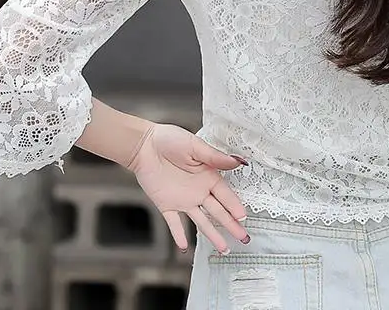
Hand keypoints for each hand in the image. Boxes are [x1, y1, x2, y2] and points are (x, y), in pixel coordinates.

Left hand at [129, 123, 249, 253]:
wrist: (144, 145)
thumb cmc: (170, 140)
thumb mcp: (195, 146)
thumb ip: (215, 157)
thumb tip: (238, 161)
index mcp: (208, 176)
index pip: (225, 195)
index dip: (235, 206)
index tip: (244, 218)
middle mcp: (198, 190)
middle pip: (218, 211)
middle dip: (231, 225)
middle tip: (244, 238)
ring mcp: (183, 199)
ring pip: (201, 221)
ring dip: (212, 234)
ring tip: (224, 249)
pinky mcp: (166, 205)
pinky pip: (174, 224)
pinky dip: (179, 235)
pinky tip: (185, 248)